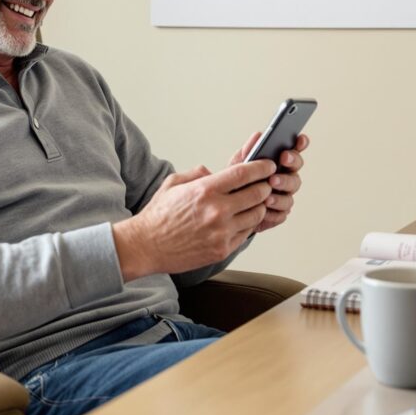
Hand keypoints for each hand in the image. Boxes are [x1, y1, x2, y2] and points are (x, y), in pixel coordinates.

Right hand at [112, 159, 276, 280]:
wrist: (146, 246)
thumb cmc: (159, 214)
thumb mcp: (174, 183)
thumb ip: (198, 174)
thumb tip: (215, 172)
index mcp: (205, 190)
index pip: (244, 174)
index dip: (261, 167)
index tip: (268, 165)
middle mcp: (217, 211)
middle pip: (258, 194)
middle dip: (265, 186)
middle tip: (266, 183)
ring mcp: (222, 232)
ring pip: (257, 215)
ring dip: (259, 206)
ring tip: (256, 202)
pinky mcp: (223, 249)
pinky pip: (247, 233)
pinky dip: (249, 224)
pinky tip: (243, 219)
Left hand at [229, 132, 308, 232]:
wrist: (227, 209)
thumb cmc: (236, 183)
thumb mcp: (239, 164)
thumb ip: (249, 150)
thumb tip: (258, 135)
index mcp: (277, 164)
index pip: (293, 151)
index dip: (300, 144)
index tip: (300, 139)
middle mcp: (285, 178)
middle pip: (295, 171)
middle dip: (291, 164)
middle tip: (283, 160)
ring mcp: (284, 196)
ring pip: (290, 193)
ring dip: (281, 191)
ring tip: (269, 191)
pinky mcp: (279, 214)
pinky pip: (281, 213)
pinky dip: (273, 211)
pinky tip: (265, 208)